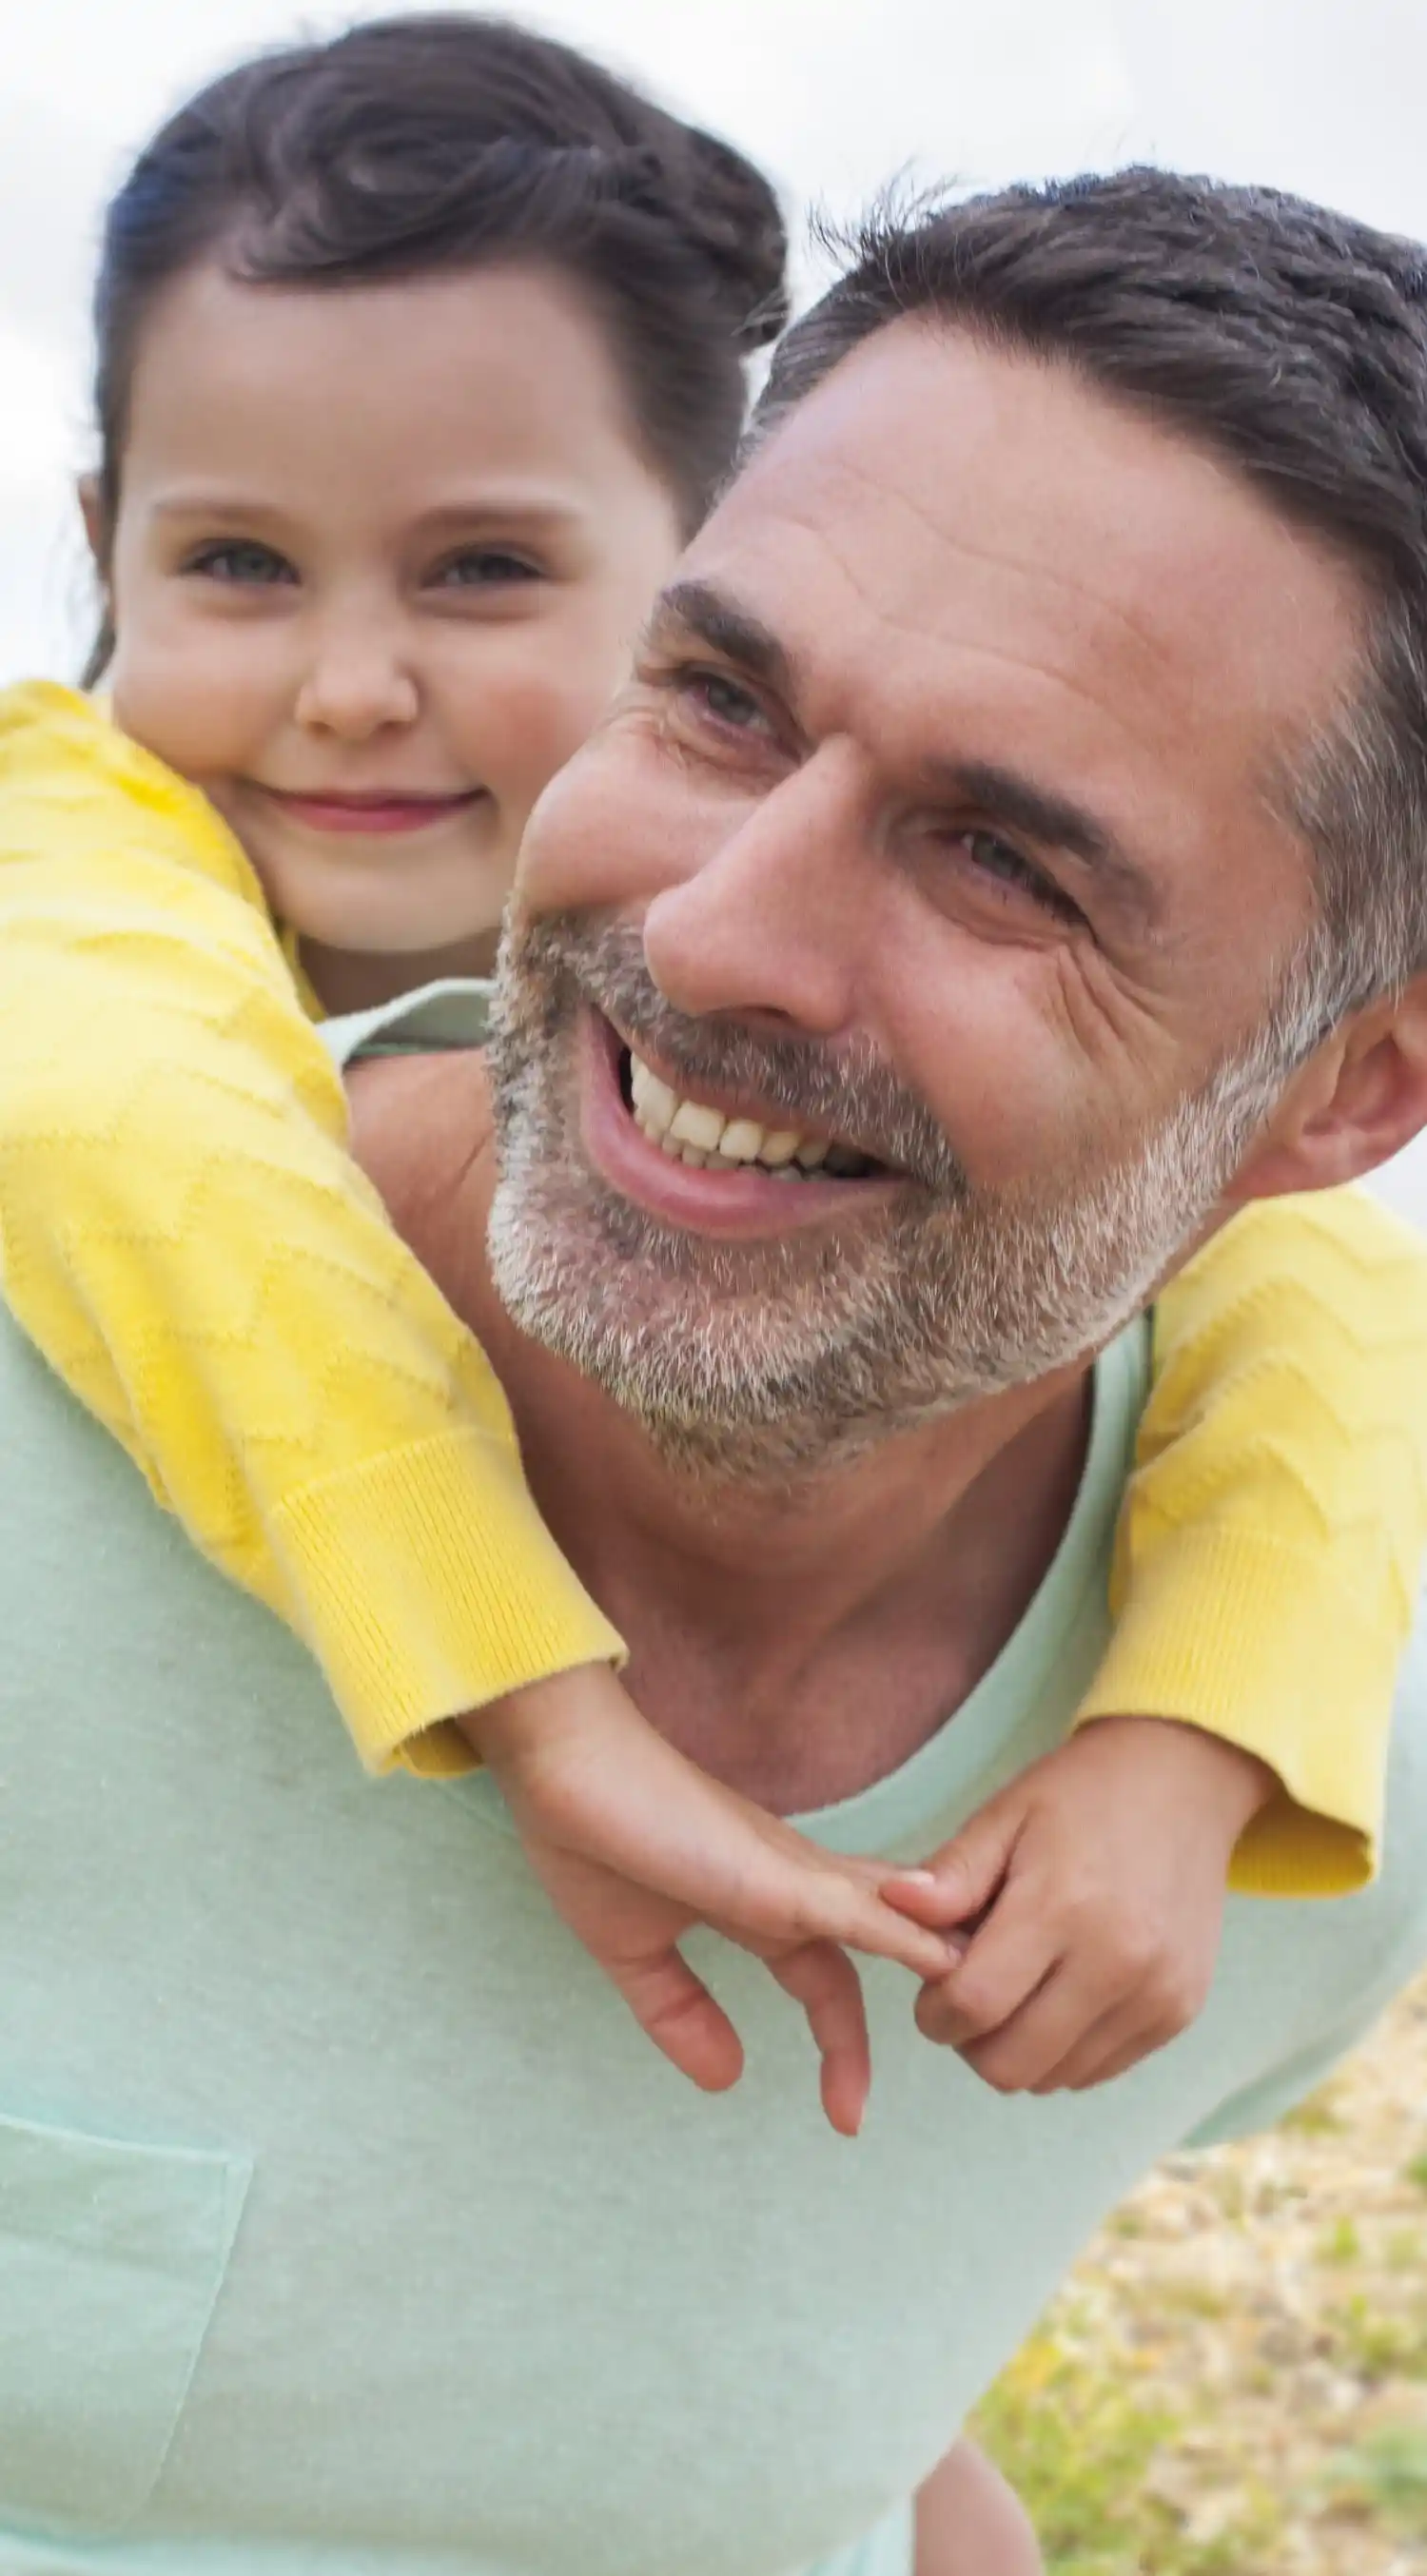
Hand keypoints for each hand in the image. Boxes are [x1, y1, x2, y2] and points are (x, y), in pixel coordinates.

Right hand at [465, 1665, 955, 2136]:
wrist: (560, 1769)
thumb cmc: (590, 1840)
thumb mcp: (635, 1954)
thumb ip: (681, 2012)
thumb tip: (728, 2079)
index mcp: (756, 1905)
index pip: (825, 1985)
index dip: (841, 2049)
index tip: (846, 2119)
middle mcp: (790, 1884)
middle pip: (881, 1951)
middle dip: (925, 2002)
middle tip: (969, 2059)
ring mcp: (791, 1874)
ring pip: (894, 1920)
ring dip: (946, 1959)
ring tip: (1003, 2001)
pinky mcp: (778, 1870)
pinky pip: (859, 1909)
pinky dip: (909, 1934)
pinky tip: (951, 1960)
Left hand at [883, 1716, 1275, 2093]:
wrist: (1184, 1783)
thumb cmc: (1082, 1795)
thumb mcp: (1007, 1815)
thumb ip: (951, 1873)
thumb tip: (893, 1908)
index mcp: (1064, 1906)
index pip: (974, 2005)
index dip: (935, 2013)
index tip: (931, 1991)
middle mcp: (1119, 1963)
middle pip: (1012, 2064)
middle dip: (971, 2041)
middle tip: (968, 1994)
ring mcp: (1156, 1995)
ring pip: (1055, 2079)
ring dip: (1019, 2049)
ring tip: (1018, 1987)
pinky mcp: (1178, 2013)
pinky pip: (1098, 2070)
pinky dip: (1064, 2051)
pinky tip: (1059, 1994)